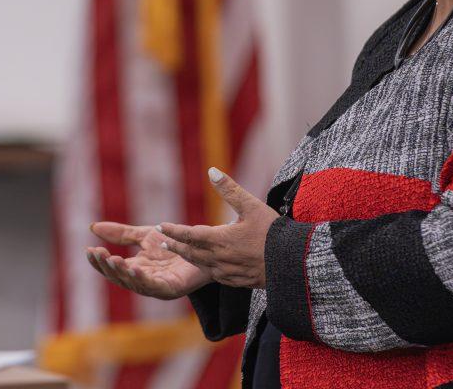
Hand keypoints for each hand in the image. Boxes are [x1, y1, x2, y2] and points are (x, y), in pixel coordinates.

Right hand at [86, 221, 211, 299]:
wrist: (205, 246)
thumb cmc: (176, 242)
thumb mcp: (144, 235)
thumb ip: (121, 234)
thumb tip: (93, 227)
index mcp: (136, 270)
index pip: (112, 268)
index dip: (99, 261)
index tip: (88, 249)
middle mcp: (144, 281)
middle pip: (119, 278)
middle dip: (107, 267)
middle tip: (97, 253)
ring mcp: (158, 287)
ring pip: (134, 284)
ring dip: (121, 272)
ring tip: (111, 259)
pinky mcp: (172, 289)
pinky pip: (154, 287)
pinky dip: (142, 279)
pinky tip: (134, 268)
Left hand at [156, 168, 277, 288]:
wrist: (292, 263)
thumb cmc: (273, 232)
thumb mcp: (251, 205)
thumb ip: (229, 189)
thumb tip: (212, 170)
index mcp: (220, 239)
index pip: (188, 235)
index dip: (173, 231)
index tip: (160, 226)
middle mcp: (219, 258)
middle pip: (191, 252)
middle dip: (176, 245)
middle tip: (164, 240)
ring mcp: (227, 272)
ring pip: (201, 265)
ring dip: (188, 257)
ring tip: (181, 250)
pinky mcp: (236, 281)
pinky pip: (215, 275)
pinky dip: (205, 267)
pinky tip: (206, 264)